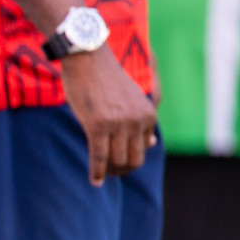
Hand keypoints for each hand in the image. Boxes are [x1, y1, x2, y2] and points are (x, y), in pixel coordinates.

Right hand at [62, 48, 156, 185]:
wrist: (88, 58)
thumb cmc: (105, 78)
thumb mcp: (131, 99)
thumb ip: (142, 121)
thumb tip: (151, 143)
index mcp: (148, 115)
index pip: (142, 150)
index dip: (128, 160)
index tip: (115, 164)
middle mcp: (137, 121)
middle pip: (133, 160)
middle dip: (121, 171)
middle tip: (109, 174)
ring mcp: (118, 124)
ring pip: (116, 161)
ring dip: (108, 173)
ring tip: (100, 176)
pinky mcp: (98, 126)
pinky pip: (99, 157)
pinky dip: (96, 173)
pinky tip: (94, 181)